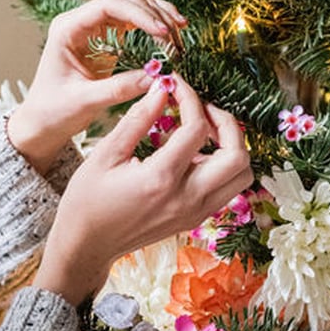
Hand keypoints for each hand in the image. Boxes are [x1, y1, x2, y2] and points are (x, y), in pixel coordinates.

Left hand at [7, 0, 185, 173]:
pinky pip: (136, 24)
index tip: (163, 33)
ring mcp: (97, 28)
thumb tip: (157, 76)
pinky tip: (172, 37)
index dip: (139, 14)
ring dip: (160, 18)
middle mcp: (82, 22)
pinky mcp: (108, 39)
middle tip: (175, 42)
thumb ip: (119, 88)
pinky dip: (156, 28)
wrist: (42, 123)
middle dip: (155, 16)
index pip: (109, 5)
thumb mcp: (85, 101)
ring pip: (135, 7)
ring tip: (179, 38)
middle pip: (127, 1)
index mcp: (68, 28)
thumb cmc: (54, 111)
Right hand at [33, 76, 252, 305]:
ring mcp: (196, 211)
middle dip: (226, 122)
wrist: (87, 245)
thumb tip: (163, 88)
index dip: (191, 98)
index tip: (177, 84)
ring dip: (231, 146)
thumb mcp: (106, 153)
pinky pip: (229, 188)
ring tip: (203, 130)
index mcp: (160, 179)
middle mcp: (187, 198)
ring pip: (242, 175)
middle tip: (202, 108)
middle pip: (238, 156)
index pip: (196, 129)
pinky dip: (223, 165)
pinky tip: (195, 153)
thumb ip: (138, 118)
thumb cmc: (88, 199)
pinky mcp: (197, 218)